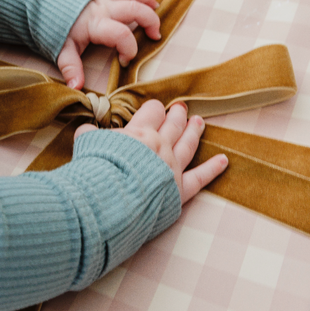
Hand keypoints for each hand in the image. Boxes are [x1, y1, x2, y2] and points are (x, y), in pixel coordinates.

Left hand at [57, 0, 160, 89]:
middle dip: (150, 21)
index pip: (122, 34)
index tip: (125, 61)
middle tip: (155, 36)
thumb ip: (71, 68)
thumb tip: (76, 86)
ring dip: (148, 1)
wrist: (39, 3)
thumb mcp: (60, 50)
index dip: (130, 49)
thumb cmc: (52, 28)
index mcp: (95, 23)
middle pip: (136, 8)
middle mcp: (103, 7)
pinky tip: (145, 0)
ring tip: (157, 10)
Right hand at [75, 100, 227, 204]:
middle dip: (177, 115)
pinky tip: (223, 161)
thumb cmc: (95, 171)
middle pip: (173, 124)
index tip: (154, 109)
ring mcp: (172, 167)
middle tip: (181, 109)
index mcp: (139, 132)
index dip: (153, 108)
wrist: (109, 201)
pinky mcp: (178, 190)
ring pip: (188, 144)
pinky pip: (200, 178)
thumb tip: (87, 129)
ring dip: (194, 132)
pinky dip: (213, 169)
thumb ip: (89, 134)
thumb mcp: (86, 145)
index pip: (152, 111)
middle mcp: (159, 146)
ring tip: (199, 122)